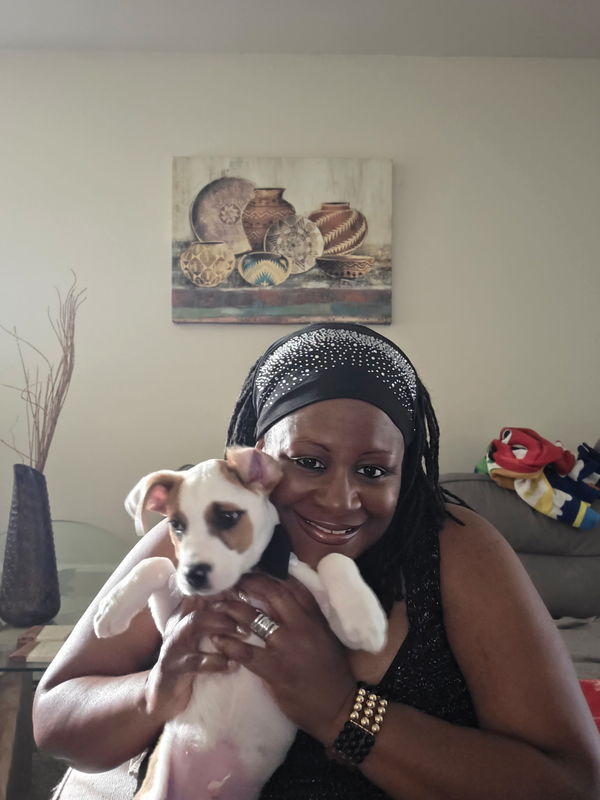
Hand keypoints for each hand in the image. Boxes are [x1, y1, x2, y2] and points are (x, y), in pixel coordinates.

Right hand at [143, 596, 245, 720]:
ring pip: (195, 622)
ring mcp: (174, 643)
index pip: (205, 588)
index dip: (227, 586)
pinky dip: (216, 662)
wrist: (164, 693)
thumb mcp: (203, 635)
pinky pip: (195, 660)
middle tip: (252, 614)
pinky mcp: (173, 666)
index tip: (249, 591)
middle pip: (201, 599)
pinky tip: (233, 665)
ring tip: (244, 634)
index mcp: (186, 612)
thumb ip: (218, 617)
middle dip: (228, 603)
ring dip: (222, 625)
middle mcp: (178, 622)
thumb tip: (250, 602)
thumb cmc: (191, 658)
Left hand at [209, 573, 356, 744]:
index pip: (292, 585)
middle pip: (271, 594)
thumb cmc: (332, 671)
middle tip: (231, 582)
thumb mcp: (325, 636)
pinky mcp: (275, 669)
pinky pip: (245, 652)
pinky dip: (229, 644)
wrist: (339, 706)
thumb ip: (308, 618)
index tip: (254, 569)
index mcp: (315, 617)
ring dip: (233, 609)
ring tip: (217, 605)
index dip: (270, 575)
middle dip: (249, 584)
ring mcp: (287, 646)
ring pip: (254, 618)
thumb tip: (284, 601)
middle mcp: (301, 625)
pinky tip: (217, 639)